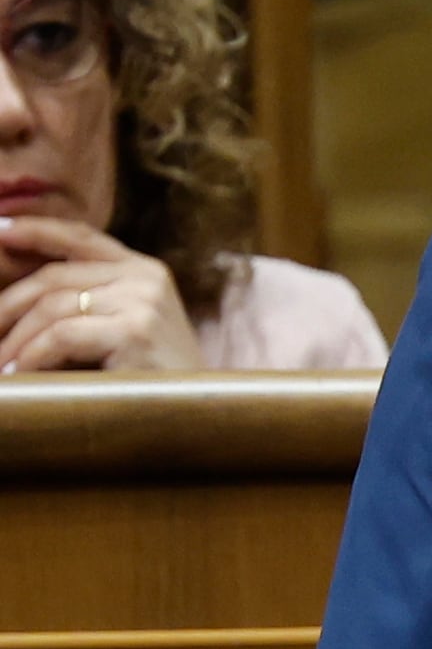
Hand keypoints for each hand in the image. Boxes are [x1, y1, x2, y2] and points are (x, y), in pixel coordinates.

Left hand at [0, 217, 201, 371]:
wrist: (194, 418)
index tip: (1, 232)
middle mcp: (146, 277)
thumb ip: (88, 302)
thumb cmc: (149, 380)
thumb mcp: (122, 328)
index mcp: (144, 270)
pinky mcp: (135, 330)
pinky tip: (19, 376)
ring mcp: (144, 301)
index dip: (38, 230)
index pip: (82, 237)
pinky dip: (32, 357)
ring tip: (0, 368)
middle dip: (7, 307)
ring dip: (14, 342)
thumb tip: (20, 298)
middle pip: (55, 277)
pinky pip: (62, 335)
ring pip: (52, 306)